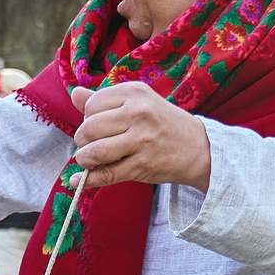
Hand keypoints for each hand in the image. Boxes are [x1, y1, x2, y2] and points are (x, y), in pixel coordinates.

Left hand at [68, 82, 209, 190]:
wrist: (199, 148)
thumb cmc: (162, 123)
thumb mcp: (138, 102)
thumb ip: (105, 99)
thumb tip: (74, 94)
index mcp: (134, 93)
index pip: (91, 105)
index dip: (88, 118)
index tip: (98, 126)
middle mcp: (138, 114)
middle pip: (88, 128)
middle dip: (82, 140)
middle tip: (91, 144)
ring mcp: (141, 141)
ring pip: (94, 152)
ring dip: (84, 159)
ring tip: (89, 160)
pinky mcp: (142, 166)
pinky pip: (106, 175)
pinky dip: (87, 181)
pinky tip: (78, 181)